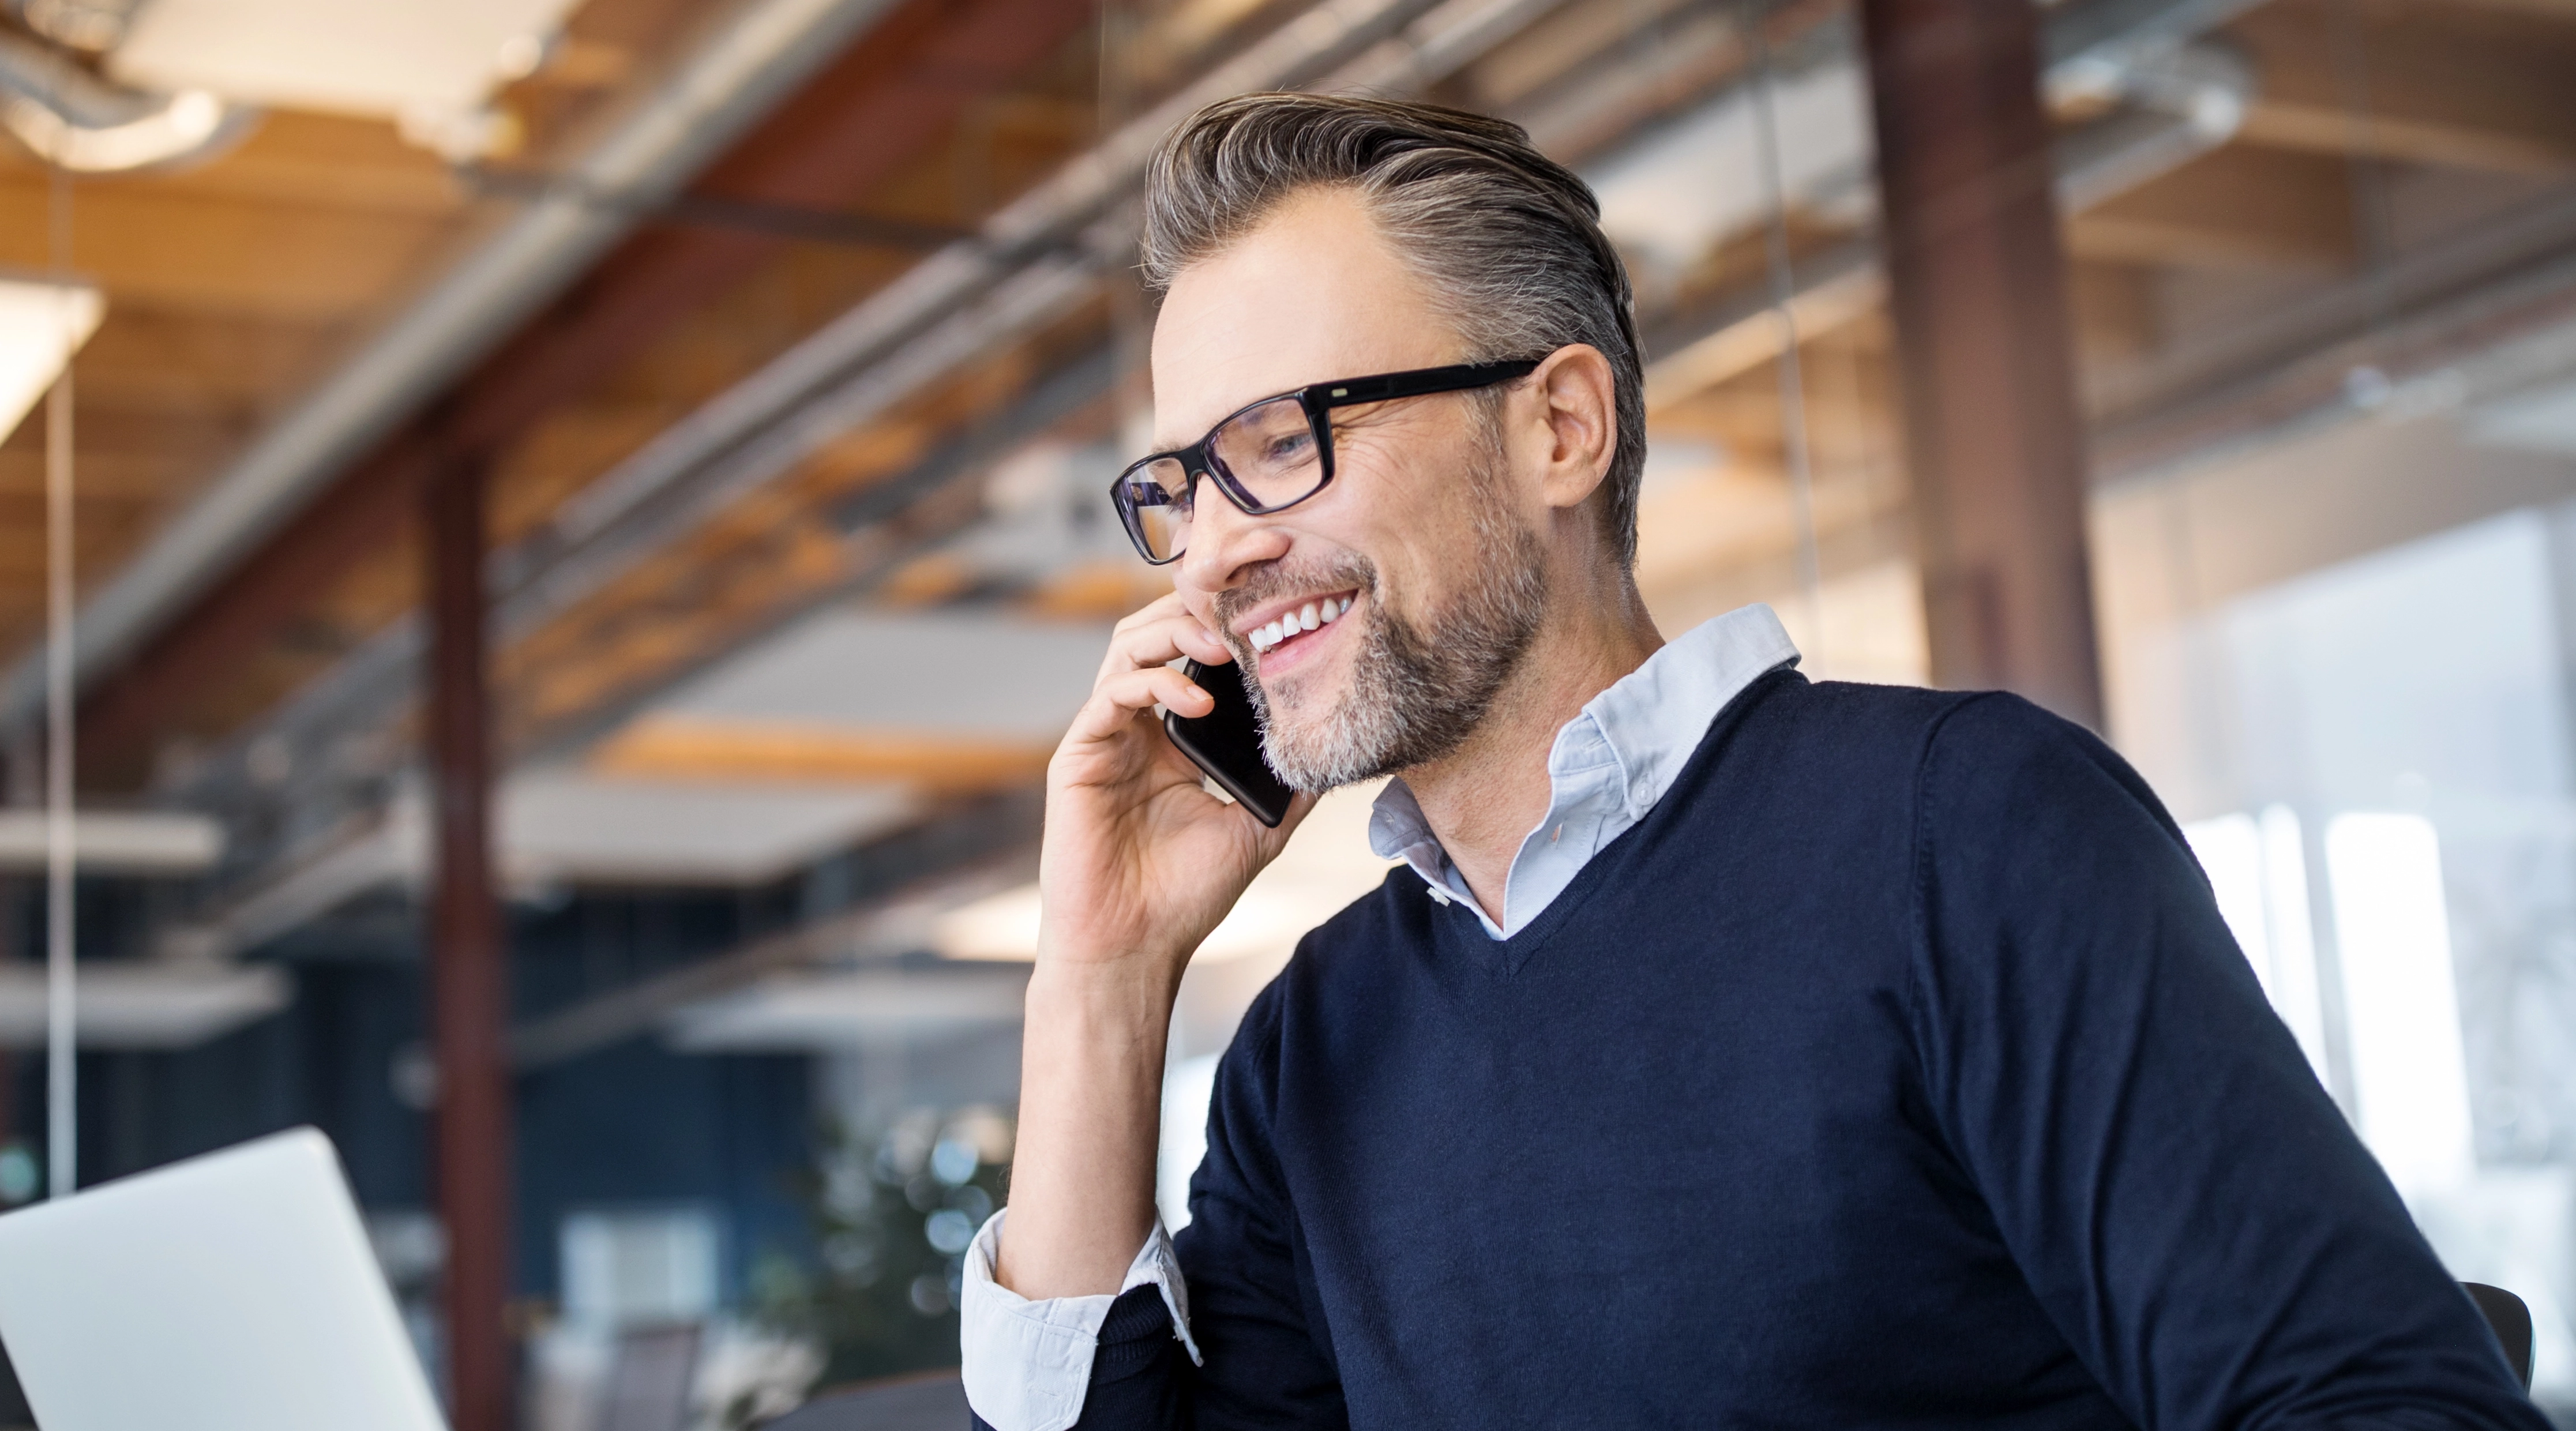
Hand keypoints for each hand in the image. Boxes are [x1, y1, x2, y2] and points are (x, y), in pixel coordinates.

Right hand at [1038, 591, 1311, 977]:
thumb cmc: (1186, 897)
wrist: (1134, 948)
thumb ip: (1292, 785)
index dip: (1227, 623)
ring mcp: (1105, 737)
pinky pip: (1109, 696)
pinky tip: (1199, 703)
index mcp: (1173, 737)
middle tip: (1248, 608)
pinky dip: (1154, 684)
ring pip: (1127, 647)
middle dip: (1200, 608)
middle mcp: (1136, 727)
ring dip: (1177, 633)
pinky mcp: (1078, 756)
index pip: (1193, 654)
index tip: (1275, 610)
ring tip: (1225, 646)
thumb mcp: (1259, 829)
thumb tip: (1339, 749)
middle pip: (1156, 631)